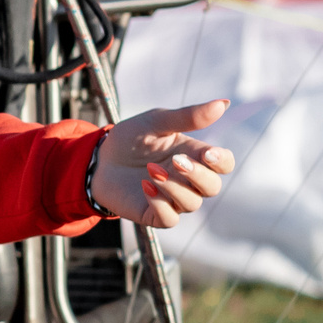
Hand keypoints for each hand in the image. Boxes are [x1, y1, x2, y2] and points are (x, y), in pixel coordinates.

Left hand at [93, 98, 235, 228]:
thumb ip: (187, 117)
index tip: (208, 153)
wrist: (98, 156)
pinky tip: (145, 186)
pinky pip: (169, 219)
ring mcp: (172, 198)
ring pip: (191, 203)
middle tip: (176, 160)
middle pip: (212, 187)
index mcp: (194, 156)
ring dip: (174, 187)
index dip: (222, 161)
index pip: (224, 164)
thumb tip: (223, 103)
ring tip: (151, 170)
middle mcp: (188, 180)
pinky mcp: (154, 214)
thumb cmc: (131, 138)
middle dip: (198, 175)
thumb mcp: (157, 122)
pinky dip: (160, 204)